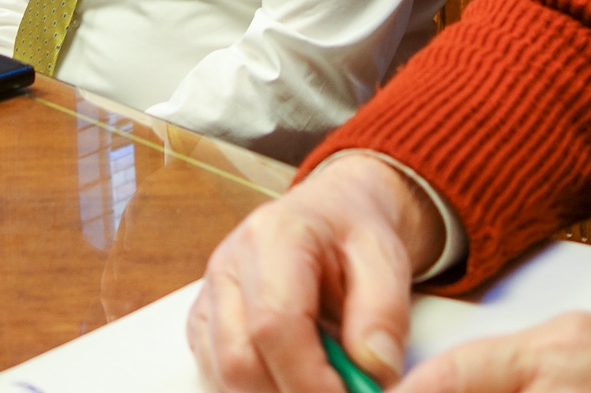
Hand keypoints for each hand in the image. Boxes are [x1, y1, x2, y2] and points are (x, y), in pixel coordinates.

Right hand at [191, 154, 442, 392]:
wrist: (332, 214)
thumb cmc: (354, 233)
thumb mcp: (386, 258)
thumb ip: (383, 312)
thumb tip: (375, 370)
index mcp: (274, 236)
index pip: (275, 324)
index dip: (309, 377)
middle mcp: (228, 264)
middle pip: (239, 359)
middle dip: (291, 390)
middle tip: (338, 390)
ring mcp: (210, 294)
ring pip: (224, 374)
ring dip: (274, 390)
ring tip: (319, 376)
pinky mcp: (204, 321)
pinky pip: (217, 374)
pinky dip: (257, 387)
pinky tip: (292, 372)